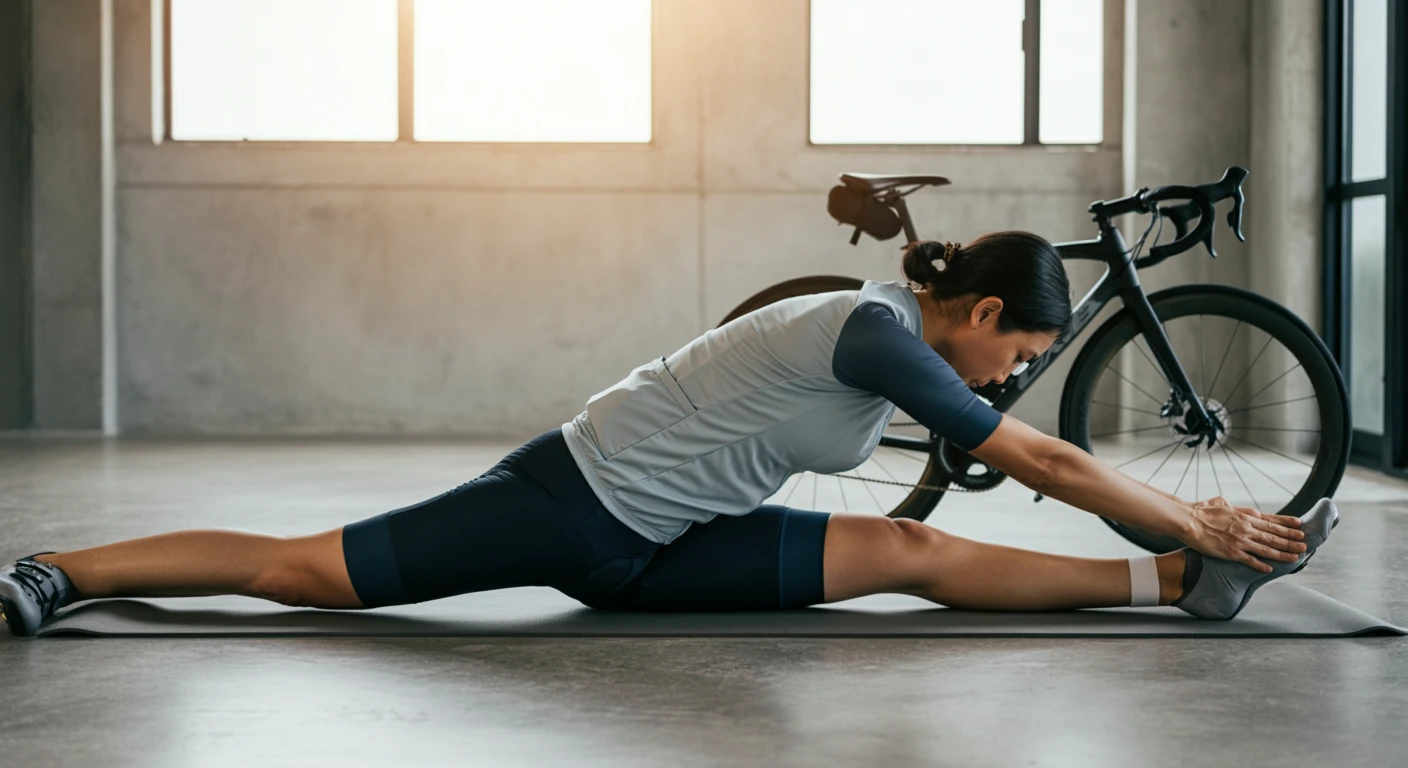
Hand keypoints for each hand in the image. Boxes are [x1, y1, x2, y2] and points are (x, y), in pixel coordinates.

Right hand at [1181, 496, 1305, 573]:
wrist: (1188, 520)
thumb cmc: (1201, 510)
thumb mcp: (1220, 502)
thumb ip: (1230, 506)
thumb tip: (1230, 504)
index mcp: (1245, 515)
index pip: (1271, 520)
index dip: (1286, 523)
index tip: (1299, 525)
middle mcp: (1246, 528)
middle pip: (1274, 536)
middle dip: (1291, 540)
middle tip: (1304, 544)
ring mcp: (1240, 541)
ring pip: (1267, 549)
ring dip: (1282, 553)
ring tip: (1295, 557)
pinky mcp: (1231, 552)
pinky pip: (1250, 560)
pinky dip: (1261, 564)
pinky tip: (1270, 569)